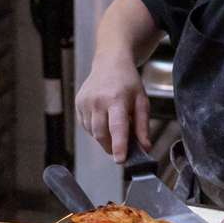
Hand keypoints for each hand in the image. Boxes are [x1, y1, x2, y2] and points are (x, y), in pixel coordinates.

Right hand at [73, 49, 148, 163]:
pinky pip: (86, 125)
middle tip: (120, 150)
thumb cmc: (128, 82)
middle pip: (101, 134)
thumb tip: (145, 147)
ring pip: (92, 132)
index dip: (119, 145)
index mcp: (116, 99)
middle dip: (110, 147)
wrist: (110, 62)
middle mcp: (98, 101)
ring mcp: (85, 102)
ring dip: (104, 138)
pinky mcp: (78, 104)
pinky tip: (104, 119)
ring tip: (113, 127)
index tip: (120, 160)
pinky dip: (95, 129)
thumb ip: (143, 126)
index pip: (117, 127)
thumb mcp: (142, 101)